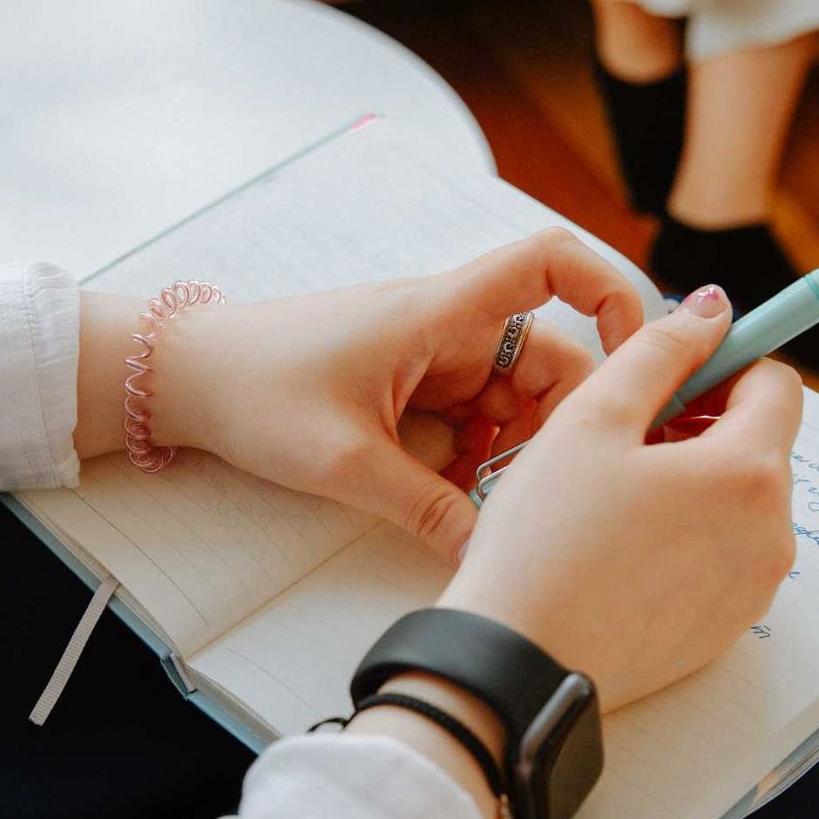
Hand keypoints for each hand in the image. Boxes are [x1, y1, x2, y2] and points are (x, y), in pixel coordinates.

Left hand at [147, 230, 645, 560]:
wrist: (183, 378)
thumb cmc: (254, 390)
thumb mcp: (345, 462)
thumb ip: (427, 509)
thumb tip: (489, 555)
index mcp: (441, 311)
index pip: (552, 262)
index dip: (611, 293)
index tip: (635, 358)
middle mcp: (449, 325)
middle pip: (551, 358)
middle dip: (557, 425)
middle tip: (536, 489)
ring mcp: (432, 356)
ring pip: (515, 399)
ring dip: (513, 450)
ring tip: (482, 500)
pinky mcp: (413, 387)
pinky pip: (475, 419)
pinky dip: (477, 458)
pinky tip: (452, 497)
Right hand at [439, 285, 803, 710]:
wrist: (519, 662)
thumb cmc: (546, 539)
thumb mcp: (592, 418)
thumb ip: (660, 350)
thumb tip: (713, 309)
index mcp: (750, 472)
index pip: (776, 384)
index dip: (722, 364)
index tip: (667, 375)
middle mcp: (772, 534)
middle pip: (760, 444)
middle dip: (702, 425)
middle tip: (621, 437)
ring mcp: (753, 588)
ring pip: (739, 502)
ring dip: (692, 481)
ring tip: (612, 496)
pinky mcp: (726, 629)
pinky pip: (722, 556)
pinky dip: (685, 536)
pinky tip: (619, 547)